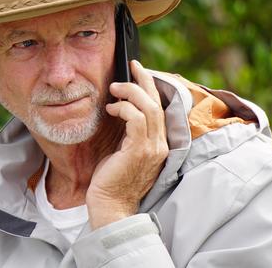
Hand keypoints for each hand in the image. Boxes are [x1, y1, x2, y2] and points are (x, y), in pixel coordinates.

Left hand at [86, 60, 168, 228]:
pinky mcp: (139, 151)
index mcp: (158, 145)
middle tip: (133, 66)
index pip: (160, 109)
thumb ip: (129, 132)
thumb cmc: (112, 180)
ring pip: (149, 108)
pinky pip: (137, 119)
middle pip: (158, 103)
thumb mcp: (124, 151)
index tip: (138, 73)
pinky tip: (112, 108)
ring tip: (115, 88)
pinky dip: (125, 108)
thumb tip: (122, 109)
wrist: (110, 206)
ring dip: (132, 92)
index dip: (151, 88)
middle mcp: (160, 145)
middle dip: (145, 80)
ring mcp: (153, 149)